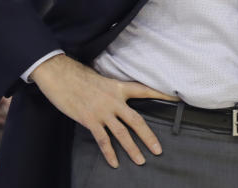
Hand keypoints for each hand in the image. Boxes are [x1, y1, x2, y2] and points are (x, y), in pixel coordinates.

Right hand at [29, 54, 177, 167]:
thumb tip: (119, 99)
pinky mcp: (90, 119)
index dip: (162, 95)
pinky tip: (114, 163)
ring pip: (122, 134)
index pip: (145, 91)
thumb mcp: (102, 79)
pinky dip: (109, 152)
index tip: (177, 99)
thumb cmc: (79, 76)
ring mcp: (102, 111)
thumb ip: (113, 90)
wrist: (60, 75)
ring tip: (141, 160)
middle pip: (137, 121)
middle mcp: (114, 100)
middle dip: (148, 137)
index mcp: (119, 87)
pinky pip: (103, 140)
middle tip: (158, 149)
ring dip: (132, 149)